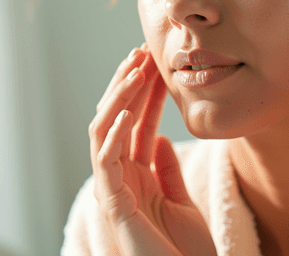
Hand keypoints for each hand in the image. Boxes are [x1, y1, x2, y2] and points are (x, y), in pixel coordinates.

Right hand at [89, 45, 215, 255]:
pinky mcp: (113, 204)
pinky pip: (106, 161)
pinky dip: (115, 132)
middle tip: (141, 52)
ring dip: (119, 98)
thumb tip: (158, 138)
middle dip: (128, 85)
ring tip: (135, 70)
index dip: (144, 91)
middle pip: (117, 120)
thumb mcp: (180, 201)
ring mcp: (114, 190)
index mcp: (136, 176)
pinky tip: (129, 110)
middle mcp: (120, 178)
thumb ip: (166, 170)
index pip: (137, 123)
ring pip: (104, 132)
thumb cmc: (184, 251)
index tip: (153, 62)